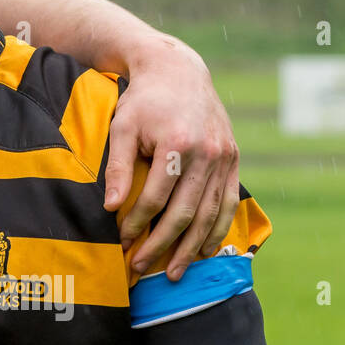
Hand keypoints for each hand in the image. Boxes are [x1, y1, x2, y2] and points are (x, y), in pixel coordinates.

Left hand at [102, 34, 239, 280]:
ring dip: (192, 247)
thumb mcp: (122, 127)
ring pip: (210, 213)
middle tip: (143, 267)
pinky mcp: (234, 159)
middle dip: (163, 244)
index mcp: (178, 144)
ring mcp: (225, 157)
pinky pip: (228, 202)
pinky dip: (217, 229)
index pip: (157, 197)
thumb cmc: (142, 101)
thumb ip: (119, 167)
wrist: (178, 72)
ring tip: (174, 272)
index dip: (139, 223)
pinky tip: (204, 251)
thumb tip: (111, 207)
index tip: (122, 242)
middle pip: (186, 212)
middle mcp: (208, 153)